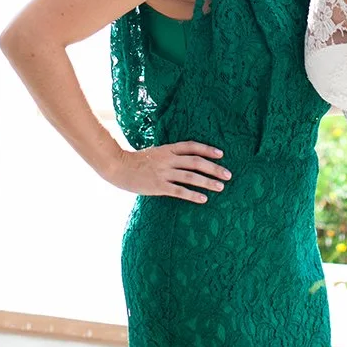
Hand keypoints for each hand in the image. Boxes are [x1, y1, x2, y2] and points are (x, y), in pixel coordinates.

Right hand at [106, 141, 231, 202]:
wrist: (118, 167)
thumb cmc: (136, 160)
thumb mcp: (155, 152)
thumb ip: (170, 155)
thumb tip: (186, 158)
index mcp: (168, 149)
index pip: (192, 146)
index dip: (208, 149)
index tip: (221, 154)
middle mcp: (168, 159)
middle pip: (196, 162)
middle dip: (214, 168)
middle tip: (228, 174)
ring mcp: (164, 173)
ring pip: (191, 176)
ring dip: (207, 182)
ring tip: (220, 187)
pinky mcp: (159, 186)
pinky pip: (179, 191)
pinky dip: (192, 195)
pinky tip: (203, 199)